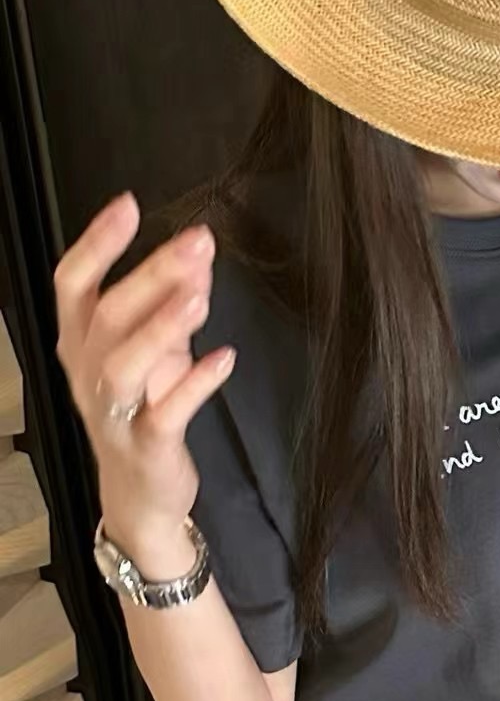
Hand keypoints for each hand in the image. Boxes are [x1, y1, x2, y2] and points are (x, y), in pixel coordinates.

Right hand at [53, 191, 234, 559]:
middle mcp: (87, 374)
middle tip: (195, 240)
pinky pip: (167, 414)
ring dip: (161, 327)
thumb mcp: (161, 352)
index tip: (128, 204)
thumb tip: (198, 253)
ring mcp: (114, 414)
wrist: (143, 496)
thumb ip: (175, 301)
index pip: (72, 283)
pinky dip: (196, 385)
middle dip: (150, 274)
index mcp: (81, 343)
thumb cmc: (146, 412)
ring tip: (199, 297)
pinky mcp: (148, 447)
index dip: (97, 243)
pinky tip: (225, 357)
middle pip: (106, 315)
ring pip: (123, 365)